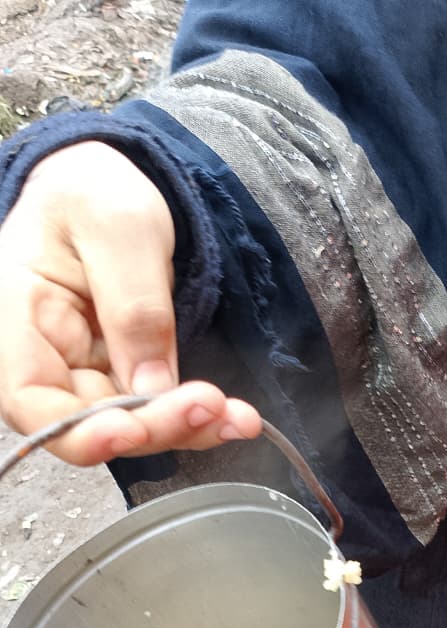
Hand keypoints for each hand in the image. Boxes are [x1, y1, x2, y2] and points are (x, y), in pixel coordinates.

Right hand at [0, 141, 259, 465]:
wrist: (107, 189)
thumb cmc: (95, 195)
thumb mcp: (121, 230)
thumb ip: (134, 307)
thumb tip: (152, 387)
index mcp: (16, 316)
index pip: (30, 400)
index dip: (78, 430)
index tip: (131, 431)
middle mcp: (43, 360)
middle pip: (87, 425)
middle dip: (153, 428)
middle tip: (212, 407)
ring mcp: (81, 375)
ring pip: (127, 428)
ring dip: (184, 430)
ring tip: (238, 418)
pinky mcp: (118, 379)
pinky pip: (152, 412)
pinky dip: (193, 418)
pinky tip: (234, 416)